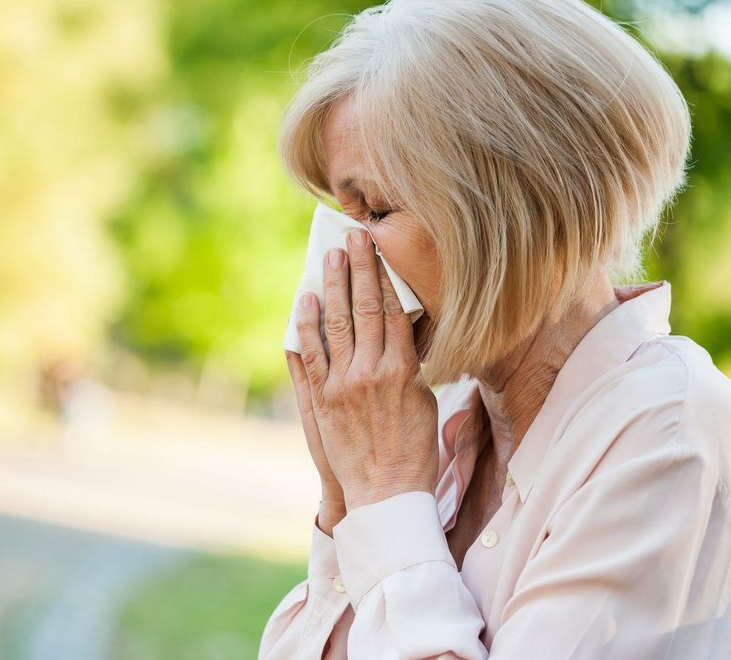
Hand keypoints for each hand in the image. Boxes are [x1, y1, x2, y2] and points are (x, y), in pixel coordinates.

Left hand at [290, 229, 438, 511]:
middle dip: (357, 269)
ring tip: (328, 258)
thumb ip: (411, 366)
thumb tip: (402, 336)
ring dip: (331, 287)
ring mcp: (343, 385)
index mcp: (404, 370)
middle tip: (351, 238)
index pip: (393, 311)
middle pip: (364, 308)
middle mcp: (372, 371)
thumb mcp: (425, 402)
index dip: (384, 277)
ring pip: (336, 325)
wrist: (387, 493)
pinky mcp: (322, 401)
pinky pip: (311, 355)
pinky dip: (306, 326)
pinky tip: (304, 303)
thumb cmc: (414, 450)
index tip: (378, 250)